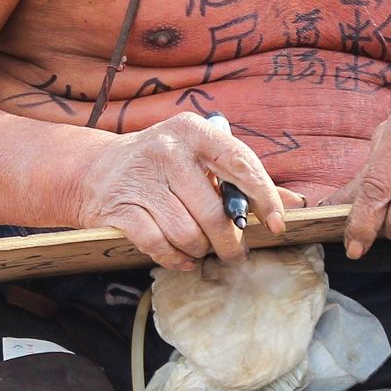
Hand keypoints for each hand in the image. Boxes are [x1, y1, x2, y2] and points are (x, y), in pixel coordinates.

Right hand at [73, 113, 299, 270]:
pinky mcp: (119, 208)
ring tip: (202, 250)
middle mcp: (167, 150)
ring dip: (200, 251)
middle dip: (230, 242)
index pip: (240, 164)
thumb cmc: (164, 166)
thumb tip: (294, 203)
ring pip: (188, 234)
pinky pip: (159, 245)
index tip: (276, 225)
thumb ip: (244, 179)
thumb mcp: (201, 159)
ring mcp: (141, 179)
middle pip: (214, 213)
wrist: (96, 170)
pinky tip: (182, 258)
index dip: (264, 198)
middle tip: (234, 252)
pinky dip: (176, 259)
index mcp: (194, 131)